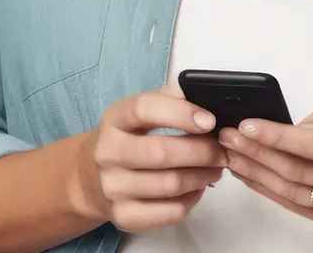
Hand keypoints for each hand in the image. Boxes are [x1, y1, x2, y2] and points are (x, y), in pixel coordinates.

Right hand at [73, 83, 228, 232]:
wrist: (90, 177)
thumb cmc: (126, 137)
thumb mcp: (139, 110)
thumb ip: (169, 98)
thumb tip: (203, 95)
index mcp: (115, 118)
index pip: (146, 109)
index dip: (181, 114)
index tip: (210, 121)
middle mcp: (108, 153)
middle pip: (161, 153)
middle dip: (201, 151)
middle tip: (221, 149)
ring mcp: (113, 188)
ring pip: (170, 185)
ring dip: (203, 176)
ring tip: (216, 167)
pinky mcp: (124, 217)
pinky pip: (170, 212)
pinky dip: (192, 199)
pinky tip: (198, 187)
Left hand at [218, 90, 312, 228]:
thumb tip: (297, 126)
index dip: (278, 136)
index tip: (249, 125)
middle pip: (296, 170)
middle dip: (256, 151)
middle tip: (229, 135)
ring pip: (290, 191)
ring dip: (254, 172)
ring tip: (230, 153)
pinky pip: (293, 205)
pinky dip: (266, 189)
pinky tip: (248, 174)